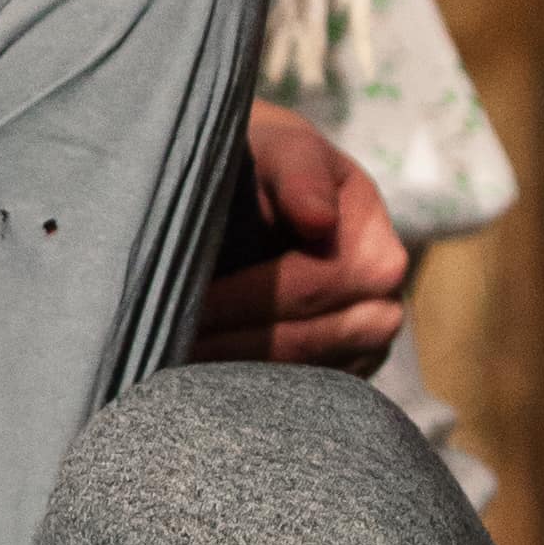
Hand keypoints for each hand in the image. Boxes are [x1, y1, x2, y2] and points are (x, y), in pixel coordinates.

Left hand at [191, 101, 410, 371]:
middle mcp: (383, 308)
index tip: (181, 302)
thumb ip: (298, 174)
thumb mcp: (285, 149)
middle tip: (160, 348)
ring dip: (232, 375)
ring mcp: (367, 350)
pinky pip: (296, 395)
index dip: (237, 299)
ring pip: (295, 376)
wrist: (277, 185)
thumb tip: (317, 219)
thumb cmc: (274, 161)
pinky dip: (246, 390)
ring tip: (168, 370)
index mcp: (378, 254)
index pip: (302, 291)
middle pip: (300, 341)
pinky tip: (197, 382)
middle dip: (227, 344)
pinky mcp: (341, 375)